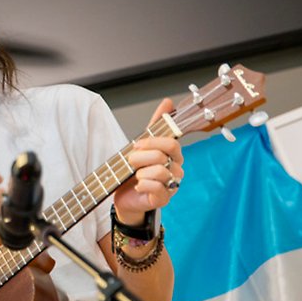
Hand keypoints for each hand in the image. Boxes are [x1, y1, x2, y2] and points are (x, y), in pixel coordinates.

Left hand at [113, 98, 183, 225]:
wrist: (125, 196)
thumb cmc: (135, 171)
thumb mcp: (143, 145)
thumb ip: (156, 125)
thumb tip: (168, 102)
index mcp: (173, 155)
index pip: (172, 143)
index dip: (152, 142)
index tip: (136, 144)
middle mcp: (176, 169)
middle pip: (162, 155)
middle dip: (140, 157)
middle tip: (131, 161)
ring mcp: (172, 185)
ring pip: (160, 171)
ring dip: (141, 171)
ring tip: (135, 176)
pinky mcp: (164, 198)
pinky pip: (156, 187)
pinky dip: (142, 185)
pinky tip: (138, 186)